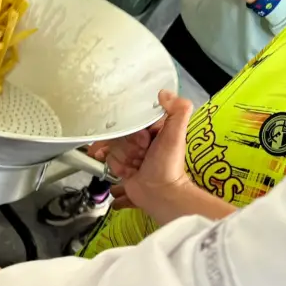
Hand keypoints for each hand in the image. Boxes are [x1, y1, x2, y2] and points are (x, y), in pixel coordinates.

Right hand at [105, 90, 193, 211]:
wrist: (160, 194)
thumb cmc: (169, 165)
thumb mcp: (177, 135)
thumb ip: (177, 111)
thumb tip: (164, 92)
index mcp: (153, 127)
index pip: (131, 119)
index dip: (134, 132)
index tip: (144, 142)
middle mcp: (140, 137)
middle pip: (119, 133)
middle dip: (128, 147)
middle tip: (142, 157)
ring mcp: (129, 151)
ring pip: (112, 146)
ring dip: (123, 158)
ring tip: (136, 166)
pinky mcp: (120, 163)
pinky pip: (107, 157)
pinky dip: (113, 164)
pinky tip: (122, 168)